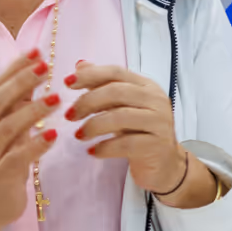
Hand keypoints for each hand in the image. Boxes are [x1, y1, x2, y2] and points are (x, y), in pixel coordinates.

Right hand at [0, 49, 60, 230]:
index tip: (36, 51)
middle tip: (45, 65)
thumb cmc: (0, 166)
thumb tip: (35, 78)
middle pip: (0, 101)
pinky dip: (34, 145)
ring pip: (8, 127)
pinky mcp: (1, 176)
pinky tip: (52, 135)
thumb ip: (18, 109)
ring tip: (56, 99)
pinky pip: (17, 158)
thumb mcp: (9, 134)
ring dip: (32, 111)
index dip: (16, 68)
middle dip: (22, 81)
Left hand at [64, 62, 186, 192]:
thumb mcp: (121, 107)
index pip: (116, 72)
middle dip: (88, 102)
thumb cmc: (139, 132)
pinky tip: (92, 152)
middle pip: (116, 92)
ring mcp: (158, 122)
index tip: (67, 82)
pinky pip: (125, 144)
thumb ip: (103, 86)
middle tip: (69, 115)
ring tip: (78, 135)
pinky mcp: (156, 145)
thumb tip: (80, 65)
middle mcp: (155, 100)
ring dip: (93, 125)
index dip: (90, 75)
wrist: (164, 164)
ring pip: (120, 117)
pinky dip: (105, 147)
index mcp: (146, 86)